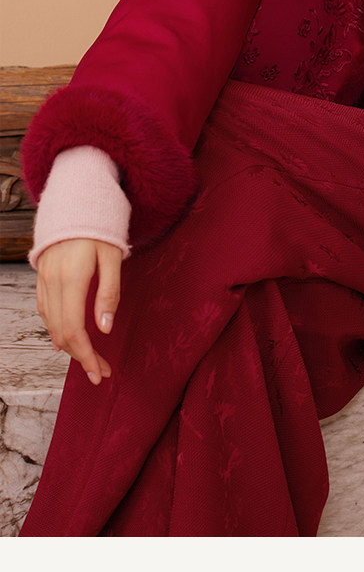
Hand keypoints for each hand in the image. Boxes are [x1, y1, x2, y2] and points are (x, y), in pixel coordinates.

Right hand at [35, 239, 122, 384]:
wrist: (76, 199)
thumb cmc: (100, 226)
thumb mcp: (113, 257)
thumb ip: (109, 293)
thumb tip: (104, 328)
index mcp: (72, 278)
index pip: (74, 329)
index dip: (86, 355)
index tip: (99, 372)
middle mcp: (53, 281)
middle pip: (61, 332)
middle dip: (80, 357)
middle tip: (100, 371)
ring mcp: (44, 278)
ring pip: (50, 323)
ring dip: (69, 346)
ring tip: (89, 360)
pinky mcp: (42, 275)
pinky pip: (45, 309)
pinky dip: (55, 328)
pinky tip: (65, 340)